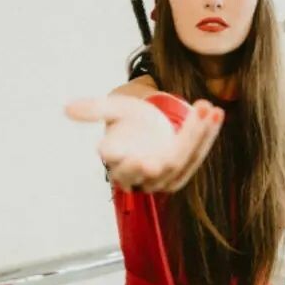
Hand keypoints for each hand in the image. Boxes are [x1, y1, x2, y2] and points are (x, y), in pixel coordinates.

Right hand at [64, 93, 223, 193]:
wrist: (150, 128)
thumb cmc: (129, 121)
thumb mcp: (114, 111)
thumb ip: (94, 109)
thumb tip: (67, 108)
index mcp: (117, 163)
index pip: (117, 163)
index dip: (119, 157)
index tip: (124, 150)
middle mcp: (140, 175)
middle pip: (154, 168)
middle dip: (168, 156)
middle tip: (173, 147)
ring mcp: (163, 177)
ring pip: (181, 159)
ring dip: (196, 134)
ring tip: (206, 106)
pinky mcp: (183, 173)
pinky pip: (198, 155)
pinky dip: (208, 134)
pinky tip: (216, 113)